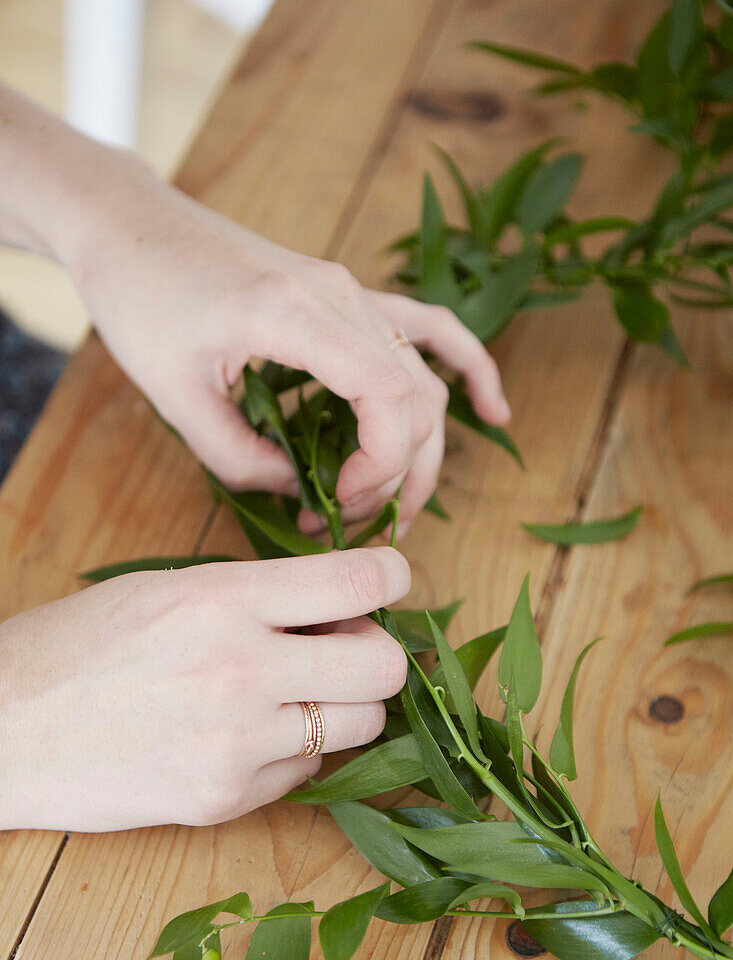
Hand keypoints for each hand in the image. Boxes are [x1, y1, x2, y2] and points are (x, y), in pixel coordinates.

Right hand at [0, 548, 409, 831]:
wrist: (2, 729)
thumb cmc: (80, 645)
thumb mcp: (169, 589)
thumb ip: (260, 595)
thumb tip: (346, 605)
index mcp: (220, 599)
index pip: (356, 582)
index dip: (393, 575)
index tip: (393, 579)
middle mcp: (237, 669)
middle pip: (384, 666)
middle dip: (376, 653)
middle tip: (342, 647)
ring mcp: (235, 743)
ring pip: (361, 725)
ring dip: (342, 705)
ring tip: (291, 692)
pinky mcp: (224, 798)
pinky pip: (308, 771)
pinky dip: (294, 751)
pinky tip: (245, 735)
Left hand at [69, 157, 509, 534]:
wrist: (130, 224)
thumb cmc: (140, 299)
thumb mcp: (175, 396)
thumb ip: (239, 458)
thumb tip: (295, 490)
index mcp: (299, 315)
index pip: (389, 397)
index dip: (383, 466)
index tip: (337, 504)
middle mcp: (342, 296)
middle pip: (417, 397)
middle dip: (398, 475)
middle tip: (350, 521)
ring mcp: (352, 289)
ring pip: (424, 377)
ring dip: (420, 448)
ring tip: (397, 503)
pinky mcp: (348, 293)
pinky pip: (430, 330)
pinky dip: (468, 370)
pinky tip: (492, 412)